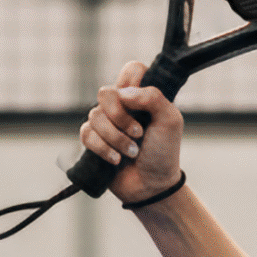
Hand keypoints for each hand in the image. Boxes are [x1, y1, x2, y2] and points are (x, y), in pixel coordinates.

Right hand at [79, 57, 184, 203]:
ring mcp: (106, 122)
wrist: (153, 186)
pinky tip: (116, 160)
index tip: (140, 101)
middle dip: (120, 117)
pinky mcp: (93, 140)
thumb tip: (124, 92)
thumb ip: (153, 97)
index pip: (132, 70)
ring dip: (116, 138)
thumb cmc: (164, 153)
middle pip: (105, 93)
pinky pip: (86, 134)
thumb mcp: (170, 122)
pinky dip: (103, 148)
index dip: (132, 79)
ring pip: (95, 116)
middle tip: (139, 134)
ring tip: (132, 153)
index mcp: (142, 97)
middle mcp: (122, 106)